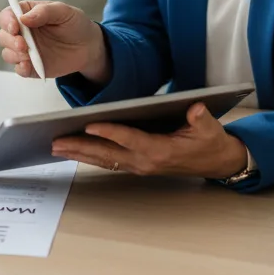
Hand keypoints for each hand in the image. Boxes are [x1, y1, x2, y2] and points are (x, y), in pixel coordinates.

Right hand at [0, 0, 108, 81]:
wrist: (89, 47)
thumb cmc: (76, 25)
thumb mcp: (64, 11)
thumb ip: (44, 11)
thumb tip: (24, 17)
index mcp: (27, 14)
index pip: (7, 16)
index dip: (7, 21)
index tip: (14, 27)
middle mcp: (22, 32)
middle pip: (4, 36)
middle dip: (10, 41)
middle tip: (23, 44)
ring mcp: (26, 50)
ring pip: (8, 53)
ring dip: (15, 55)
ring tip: (29, 55)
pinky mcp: (31, 66)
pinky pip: (19, 69)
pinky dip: (21, 69)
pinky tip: (28, 66)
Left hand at [50, 102, 247, 178]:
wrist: (217, 163)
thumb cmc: (211, 142)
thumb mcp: (211, 128)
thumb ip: (202, 119)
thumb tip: (194, 109)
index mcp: (161, 150)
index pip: (130, 139)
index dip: (110, 132)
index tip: (89, 124)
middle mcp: (145, 161)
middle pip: (107, 153)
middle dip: (80, 146)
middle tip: (56, 141)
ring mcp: (139, 165)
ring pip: (104, 160)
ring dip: (79, 153)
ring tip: (55, 146)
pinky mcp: (136, 165)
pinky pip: (108, 162)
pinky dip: (89, 156)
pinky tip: (73, 151)